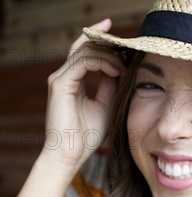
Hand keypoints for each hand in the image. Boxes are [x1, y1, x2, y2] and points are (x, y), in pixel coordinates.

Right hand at [41, 18, 122, 174]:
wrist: (70, 154)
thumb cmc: (87, 135)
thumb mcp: (106, 104)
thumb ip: (110, 85)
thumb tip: (122, 67)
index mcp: (74, 81)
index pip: (87, 53)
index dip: (105, 44)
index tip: (126, 43)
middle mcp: (64, 76)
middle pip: (85, 46)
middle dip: (107, 42)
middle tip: (128, 44)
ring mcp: (60, 79)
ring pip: (85, 51)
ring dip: (109, 55)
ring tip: (125, 64)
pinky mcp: (60, 84)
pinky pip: (82, 62)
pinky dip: (101, 62)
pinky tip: (116, 70)